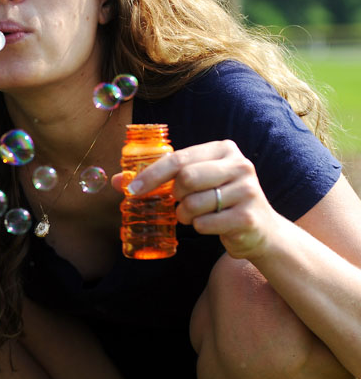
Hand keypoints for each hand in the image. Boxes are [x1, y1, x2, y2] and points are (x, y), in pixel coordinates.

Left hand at [112, 140, 283, 259]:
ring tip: (195, 214)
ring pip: (193, 203)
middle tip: (178, 202)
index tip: (133, 189)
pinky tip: (211, 224)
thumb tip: (117, 181)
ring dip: (185, 214)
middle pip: (186, 178)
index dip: (152, 174)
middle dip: (174, 195)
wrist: (260, 229)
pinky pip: (204, 224)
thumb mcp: (194, 183)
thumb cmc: (219, 200)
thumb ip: (160, 178)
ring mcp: (248, 191)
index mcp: (224, 149)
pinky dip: (199, 227)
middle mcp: (240, 165)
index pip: (179, 157)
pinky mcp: (248, 216)